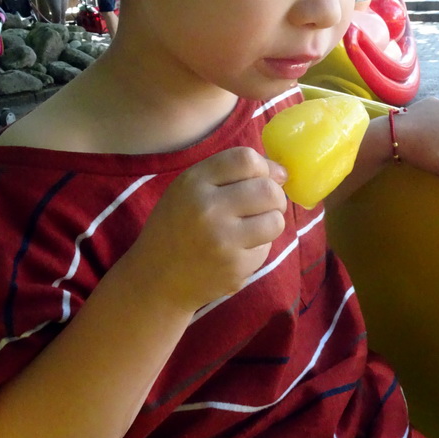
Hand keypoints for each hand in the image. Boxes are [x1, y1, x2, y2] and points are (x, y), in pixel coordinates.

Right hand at [133, 147, 287, 312]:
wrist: (156, 278)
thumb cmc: (177, 227)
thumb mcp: (189, 189)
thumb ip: (229, 173)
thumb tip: (282, 172)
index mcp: (194, 183)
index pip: (246, 159)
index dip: (264, 167)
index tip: (264, 178)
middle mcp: (207, 209)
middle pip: (268, 189)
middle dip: (275, 196)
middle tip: (266, 205)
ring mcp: (222, 241)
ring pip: (275, 220)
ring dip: (271, 221)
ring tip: (254, 226)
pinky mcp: (235, 268)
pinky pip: (266, 248)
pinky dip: (258, 246)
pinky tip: (238, 250)